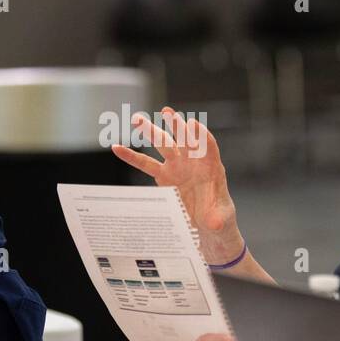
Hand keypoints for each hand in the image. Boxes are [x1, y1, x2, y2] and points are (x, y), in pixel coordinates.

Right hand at [111, 106, 243, 264]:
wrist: (208, 228)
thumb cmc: (220, 221)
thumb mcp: (221, 221)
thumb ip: (217, 219)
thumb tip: (213, 222)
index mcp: (212, 169)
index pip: (208, 148)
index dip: (201, 136)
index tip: (193, 124)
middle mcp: (194, 163)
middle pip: (185, 140)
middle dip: (176, 127)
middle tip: (167, 112)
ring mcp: (178, 167)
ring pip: (163, 146)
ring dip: (151, 132)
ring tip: (137, 120)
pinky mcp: (164, 176)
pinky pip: (146, 164)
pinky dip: (132, 156)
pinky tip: (117, 148)